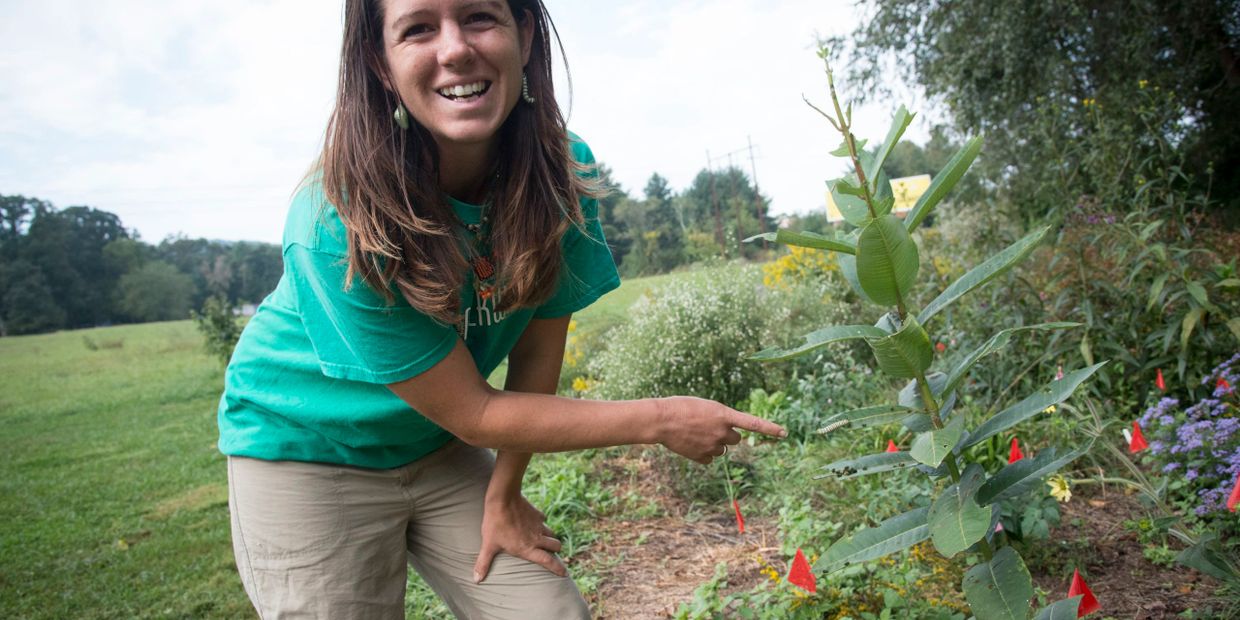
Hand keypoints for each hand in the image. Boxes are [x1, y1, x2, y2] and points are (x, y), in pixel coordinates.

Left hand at [474, 492, 564, 582]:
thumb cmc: (495, 524)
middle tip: (551, 553)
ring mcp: (539, 525)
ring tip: (544, 540)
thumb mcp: (489, 545)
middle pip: (556, 546)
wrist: (503, 499)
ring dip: (550, 538)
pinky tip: (533, 522)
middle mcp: (537, 538)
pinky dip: (541, 523)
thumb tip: (476, 580)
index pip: (548, 561)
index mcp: (527, 549)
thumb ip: (484, 563)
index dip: (558, 568)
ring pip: (552, 533)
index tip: (564, 574)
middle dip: (556, 551)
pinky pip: (543, 520)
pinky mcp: (537, 514)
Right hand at [655, 396, 786, 463]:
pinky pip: (710, 459)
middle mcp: (722, 431)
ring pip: (722, 449)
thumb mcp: (705, 406)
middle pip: (736, 439)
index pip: (753, 423)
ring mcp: (712, 445)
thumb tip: (725, 432)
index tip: (784, 433)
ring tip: (695, 434)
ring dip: (714, 444)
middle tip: (711, 428)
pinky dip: (703, 453)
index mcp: (724, 414)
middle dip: (728, 436)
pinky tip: (691, 444)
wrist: (661, 419)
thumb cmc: (681, 407)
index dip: (770, 428)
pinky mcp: (702, 457)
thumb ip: (720, 418)